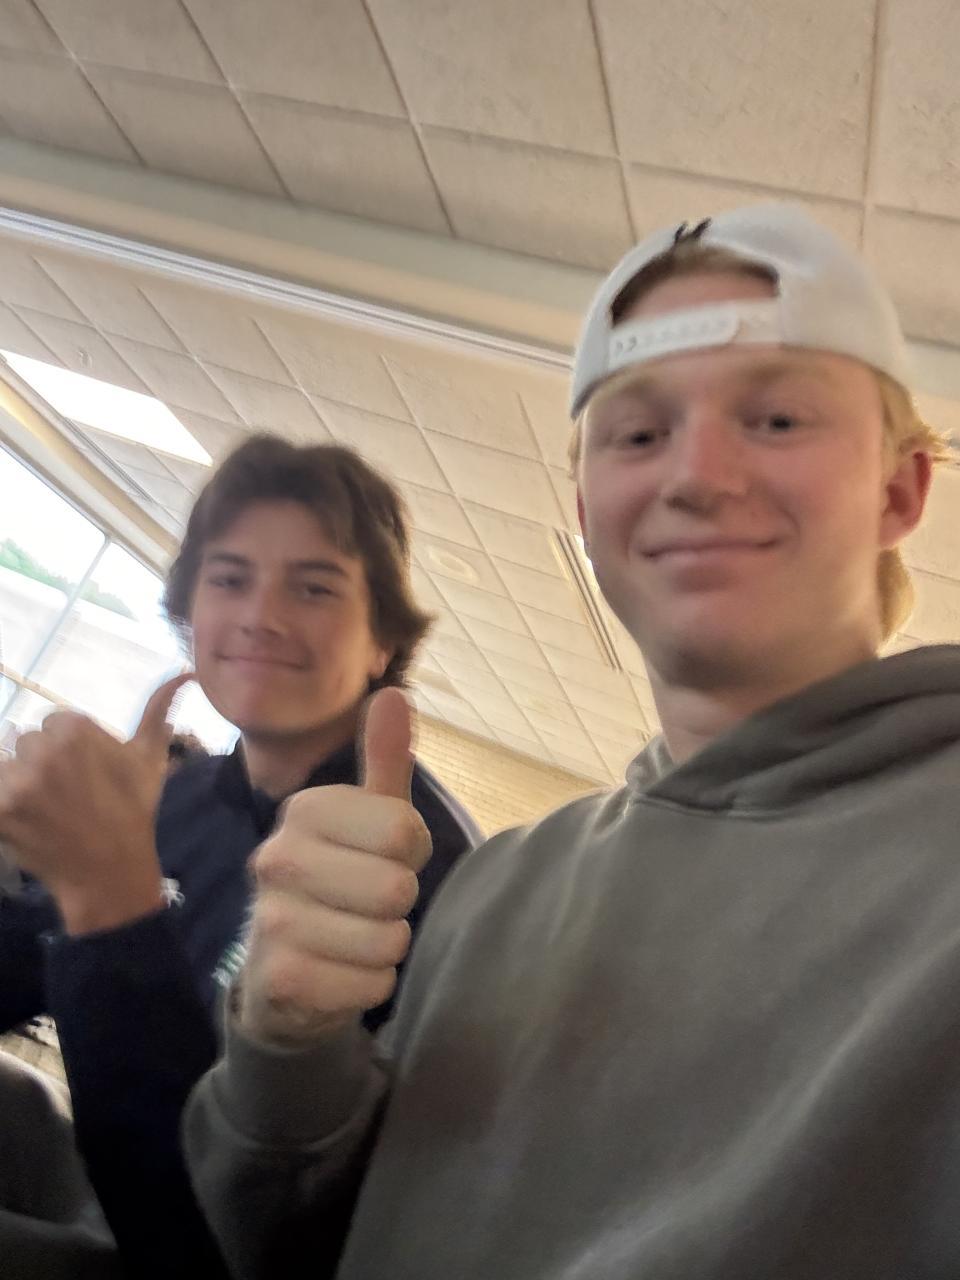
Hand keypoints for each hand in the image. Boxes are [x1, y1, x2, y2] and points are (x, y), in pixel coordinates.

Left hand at [0, 674, 192, 933]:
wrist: (110, 871)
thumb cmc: (132, 811)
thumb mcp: (149, 758)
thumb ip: (158, 709)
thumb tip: (185, 673)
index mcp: (76, 729)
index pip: (52, 723)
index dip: (68, 750)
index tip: (85, 777)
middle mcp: (44, 749)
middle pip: (25, 742)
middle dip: (40, 764)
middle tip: (66, 796)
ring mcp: (17, 781)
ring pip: (6, 765)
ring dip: (19, 783)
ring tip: (45, 809)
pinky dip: (6, 806)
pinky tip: (28, 820)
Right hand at [240, 687, 431, 1043]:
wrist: (285, 976)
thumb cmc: (341, 882)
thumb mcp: (368, 819)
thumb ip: (384, 761)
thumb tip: (393, 694)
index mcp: (304, 811)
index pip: (404, 829)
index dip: (411, 852)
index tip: (383, 857)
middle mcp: (276, 858)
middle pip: (397, 886)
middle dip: (399, 904)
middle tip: (367, 904)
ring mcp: (272, 920)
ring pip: (388, 939)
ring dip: (387, 947)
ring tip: (354, 939)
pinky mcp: (281, 979)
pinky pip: (373, 983)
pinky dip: (372, 984)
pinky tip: (341, 973)